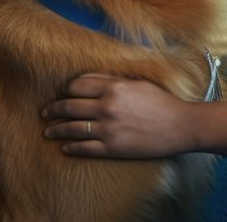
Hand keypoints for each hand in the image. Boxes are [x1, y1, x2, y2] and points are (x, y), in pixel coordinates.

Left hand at [43, 74, 194, 157]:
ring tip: (48, 131)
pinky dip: (71, 147)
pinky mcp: (112, 148)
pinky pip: (84, 148)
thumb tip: (89, 78)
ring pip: (72, 128)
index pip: (77, 85)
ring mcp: (108, 129)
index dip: (65, 90)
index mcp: (114, 87)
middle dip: (53, 109)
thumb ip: (113, 80)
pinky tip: (65, 147)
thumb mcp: (138, 83)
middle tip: (45, 112)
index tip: (61, 93)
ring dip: (56, 129)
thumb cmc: (162, 102)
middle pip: (69, 106)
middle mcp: (107, 107)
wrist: (181, 126)